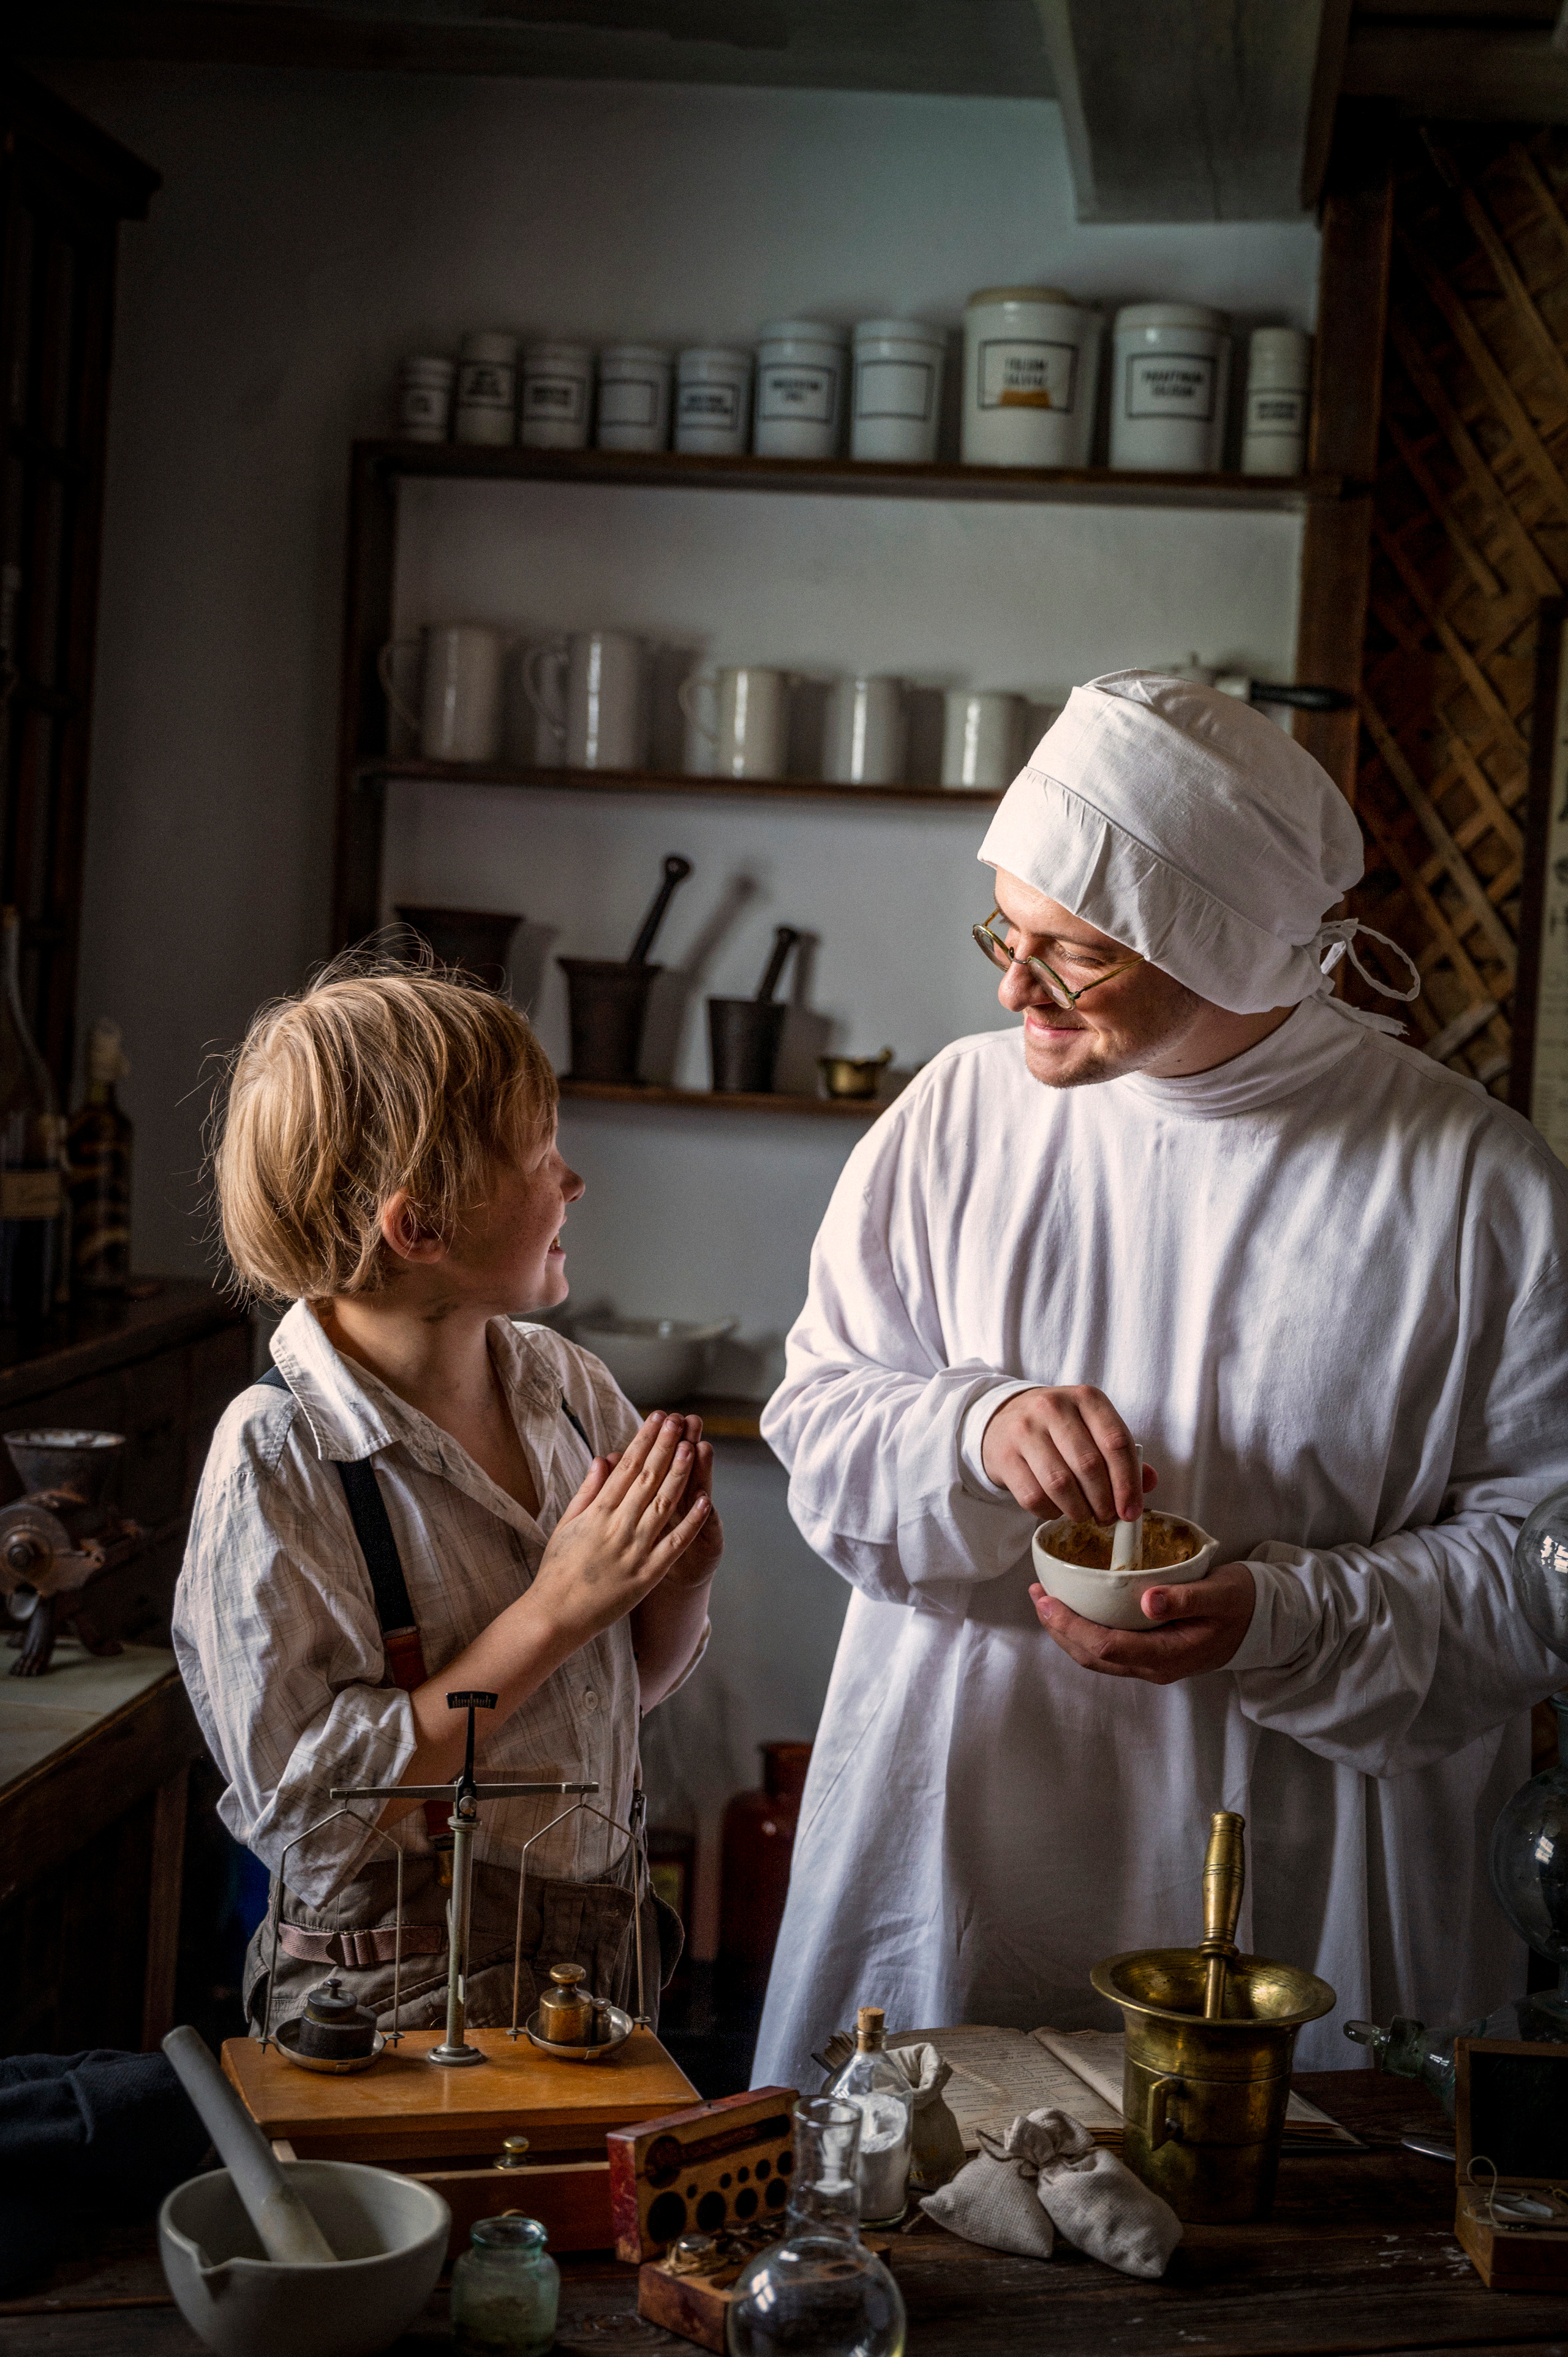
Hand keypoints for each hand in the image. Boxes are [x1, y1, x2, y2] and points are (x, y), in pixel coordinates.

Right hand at [530, 1412, 711, 1646]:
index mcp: (598, 1512)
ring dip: (680, 1474)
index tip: (657, 1418)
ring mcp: (635, 1550)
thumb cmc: (558, 1570)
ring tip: (693, 1447)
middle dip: (666, 1446)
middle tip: (680, 1420)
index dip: (644, 1439)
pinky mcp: (648, 1575)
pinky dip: (690, 1523)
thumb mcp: (566, 1524)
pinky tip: (703, 1501)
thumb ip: (587, 1491)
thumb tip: (603, 1459)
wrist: (556, 1615)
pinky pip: (674, 1544)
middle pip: (647, 1478)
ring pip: (663, 1504)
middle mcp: (618, 1527)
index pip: (626, 1466)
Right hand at [981, 1385, 1153, 1522]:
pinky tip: (1057, 1508)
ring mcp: (1025, 1430)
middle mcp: (1054, 1407)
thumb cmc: (1059, 1428)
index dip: (1128, 1483)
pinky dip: (1051, 1512)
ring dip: (1079, 1511)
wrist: (1003, 1419)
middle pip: (1089, 1466)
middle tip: (1107, 1518)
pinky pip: (1034, 1497)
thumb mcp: (1093, 1428)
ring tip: (1084, 1515)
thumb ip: (1122, 1454)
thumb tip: (1149, 1482)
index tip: (1131, 1511)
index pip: (1116, 1442)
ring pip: (1061, 1485)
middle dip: (1104, 1503)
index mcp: (1086, 1398)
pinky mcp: (1005, 1455)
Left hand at [1028, 1559, 1255, 1684]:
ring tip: (1046, 1601)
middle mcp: (1155, 1667)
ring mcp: (1152, 1664)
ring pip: (1097, 1657)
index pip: (1108, 1647)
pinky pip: (1108, 1649)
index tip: (1048, 1601)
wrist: (1263, 1620)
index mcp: (1169, 1655)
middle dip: (1060, 1629)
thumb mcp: (1220, 1594)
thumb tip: (1148, 1602)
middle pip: (1094, 1656)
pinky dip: (1083, 1631)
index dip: (1073, 1626)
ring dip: (1067, 1632)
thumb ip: (1185, 1598)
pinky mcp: (1151, 1653)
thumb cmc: (1242, 1602)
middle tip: (1037, 1595)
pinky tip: (1075, 1610)